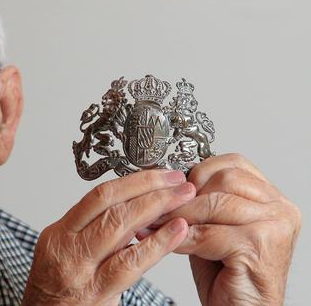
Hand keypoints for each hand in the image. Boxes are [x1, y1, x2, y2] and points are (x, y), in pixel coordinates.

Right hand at [23, 170, 195, 305]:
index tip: (159, 174)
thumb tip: (133, 214)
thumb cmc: (55, 296)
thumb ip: (93, 236)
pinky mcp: (95, 292)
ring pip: (118, 226)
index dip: (133, 181)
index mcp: (58, 234)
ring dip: (155, 206)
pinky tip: (177, 232)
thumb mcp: (65, 257)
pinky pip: (130, 263)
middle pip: (109, 204)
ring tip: (183, 197)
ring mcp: (78, 269)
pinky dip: (157, 244)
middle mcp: (65, 246)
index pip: (97, 197)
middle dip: (148, 187)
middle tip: (177, 179)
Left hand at [142, 154, 301, 304]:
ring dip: (180, 216)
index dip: (199, 172)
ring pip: (215, 204)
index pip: (234, 164)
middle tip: (159, 208)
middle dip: (186, 195)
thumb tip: (169, 182)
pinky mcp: (259, 246)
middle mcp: (280, 209)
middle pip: (224, 180)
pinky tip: (172, 244)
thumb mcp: (214, 227)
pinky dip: (184, 238)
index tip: (174, 186)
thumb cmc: (229, 274)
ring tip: (158, 225)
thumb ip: (203, 202)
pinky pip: (210, 233)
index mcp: (272, 199)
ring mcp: (275, 226)